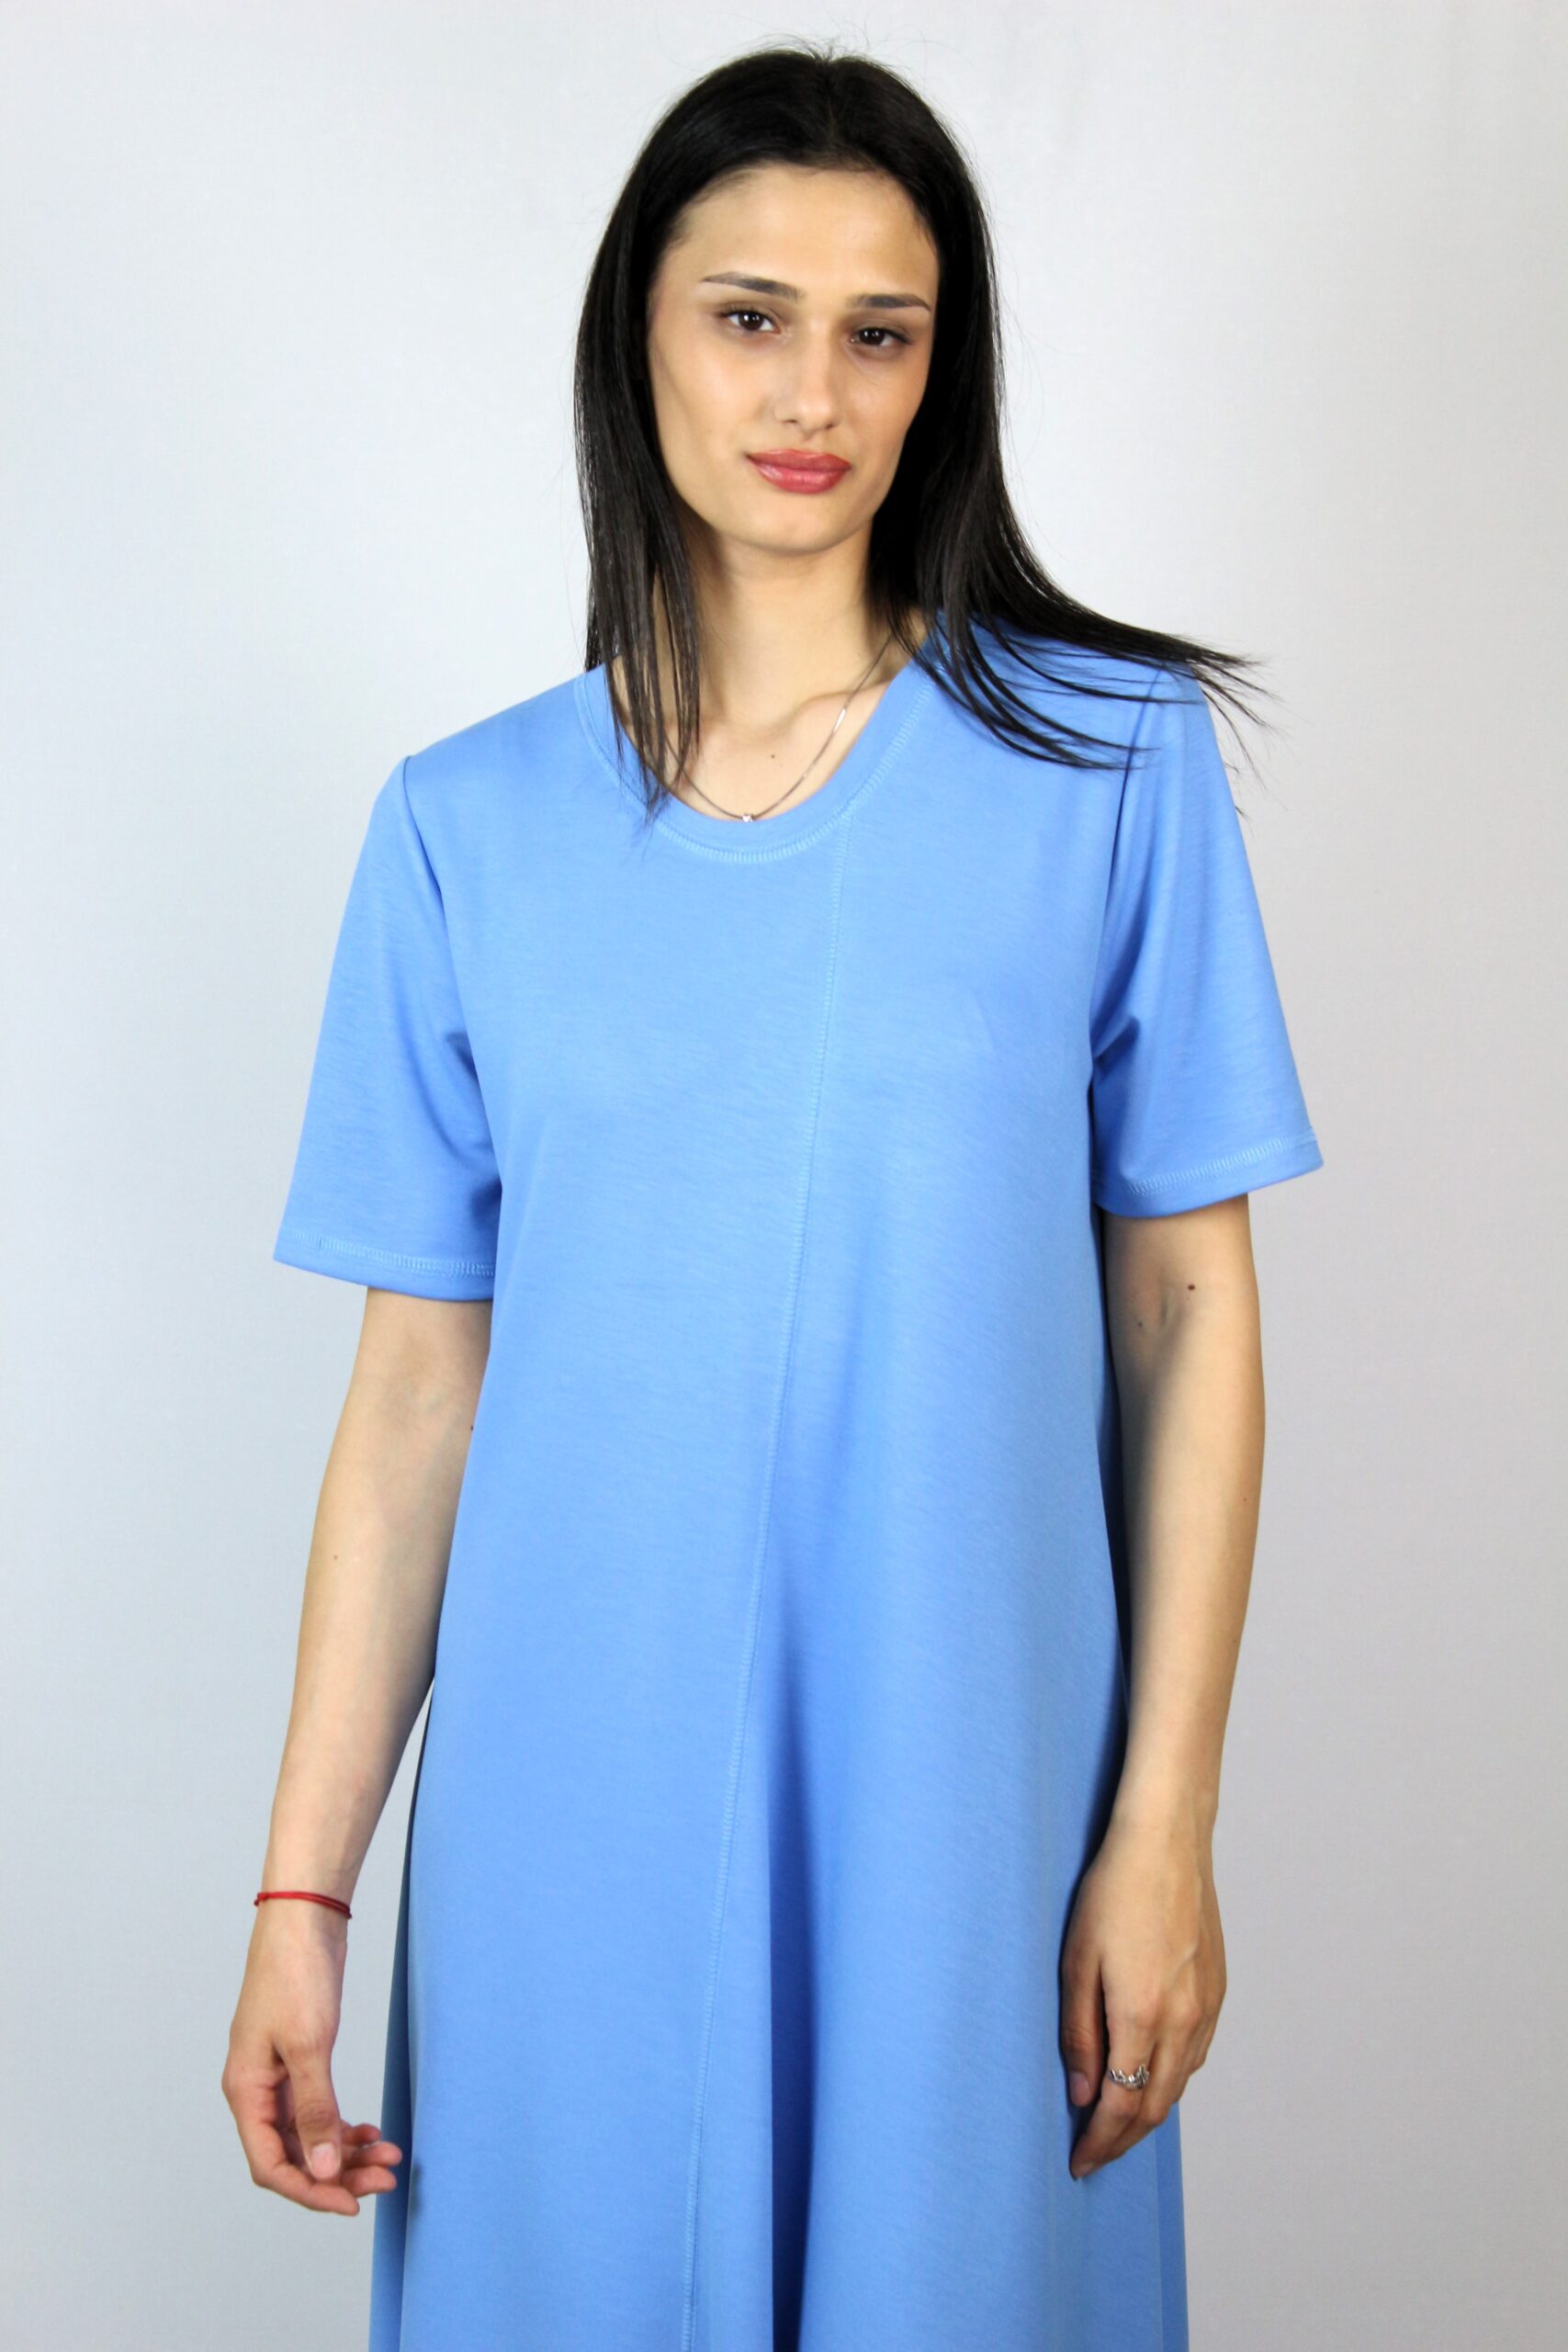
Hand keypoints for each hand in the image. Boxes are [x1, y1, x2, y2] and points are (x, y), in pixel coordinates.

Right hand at [222, 1901, 402, 2215]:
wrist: (304, 1917)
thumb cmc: (295, 1973)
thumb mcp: (309, 2046)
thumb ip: (315, 2112)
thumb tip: (325, 2170)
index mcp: (245, 2091)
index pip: (271, 2166)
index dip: (310, 2191)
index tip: (352, 2203)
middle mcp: (256, 2089)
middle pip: (293, 2155)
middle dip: (338, 2173)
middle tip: (385, 2178)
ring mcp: (276, 2074)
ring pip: (309, 2134)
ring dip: (346, 2150)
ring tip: (388, 2155)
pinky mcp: (299, 2058)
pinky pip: (317, 2109)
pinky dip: (342, 2124)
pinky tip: (369, 2130)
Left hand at [1059, 1803, 1225, 2179]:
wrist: (1167, 1843)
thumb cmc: (1114, 1891)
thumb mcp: (1076, 1961)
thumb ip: (1079, 2033)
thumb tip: (1082, 2094)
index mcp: (1143, 2016)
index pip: (1122, 2106)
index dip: (1100, 2142)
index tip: (1080, 2162)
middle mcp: (1183, 2021)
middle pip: (1155, 2107)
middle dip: (1124, 2140)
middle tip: (1096, 2155)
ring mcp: (1207, 2007)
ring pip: (1179, 2084)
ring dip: (1149, 2112)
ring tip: (1117, 2123)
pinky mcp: (1218, 1991)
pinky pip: (1195, 2054)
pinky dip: (1172, 2079)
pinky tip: (1152, 2076)